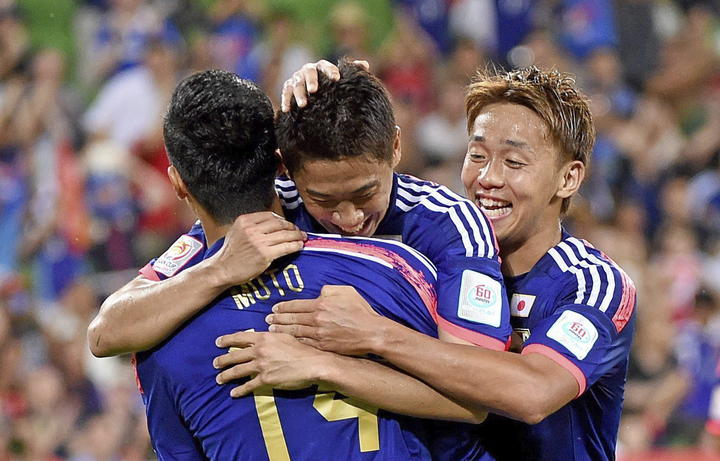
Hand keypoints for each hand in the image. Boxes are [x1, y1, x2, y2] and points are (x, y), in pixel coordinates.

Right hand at [210, 212, 305, 286]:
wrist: (223, 270)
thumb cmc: (230, 253)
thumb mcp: (236, 232)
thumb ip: (251, 226)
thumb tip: (273, 225)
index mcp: (245, 221)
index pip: (269, 215)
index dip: (281, 219)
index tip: (287, 224)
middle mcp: (252, 229)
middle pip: (279, 223)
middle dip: (291, 227)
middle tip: (298, 231)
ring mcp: (259, 242)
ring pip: (285, 234)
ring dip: (297, 235)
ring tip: (302, 238)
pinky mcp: (265, 254)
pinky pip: (286, 247)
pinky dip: (295, 245)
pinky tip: (299, 246)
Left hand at [214, 331, 329, 396]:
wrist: (312, 363)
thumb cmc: (302, 349)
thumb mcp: (285, 337)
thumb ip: (272, 337)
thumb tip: (265, 335)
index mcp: (264, 338)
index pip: (240, 337)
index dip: (227, 340)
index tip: (218, 342)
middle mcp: (259, 350)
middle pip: (235, 355)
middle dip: (223, 360)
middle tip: (215, 363)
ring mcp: (261, 365)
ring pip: (238, 370)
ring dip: (226, 375)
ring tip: (219, 379)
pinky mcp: (265, 379)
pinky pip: (248, 385)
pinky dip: (239, 390)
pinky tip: (234, 393)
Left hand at [266, 285, 383, 354]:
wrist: (371, 332)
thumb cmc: (361, 311)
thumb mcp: (347, 292)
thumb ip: (330, 290)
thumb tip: (319, 293)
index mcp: (321, 304)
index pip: (296, 305)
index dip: (283, 307)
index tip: (274, 309)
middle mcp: (317, 319)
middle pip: (292, 319)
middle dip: (277, 319)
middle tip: (267, 320)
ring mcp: (319, 334)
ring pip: (295, 332)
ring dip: (282, 331)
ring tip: (271, 331)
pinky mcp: (323, 346)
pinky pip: (304, 344)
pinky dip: (293, 342)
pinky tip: (286, 342)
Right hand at [280, 59, 369, 111]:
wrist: (313, 91)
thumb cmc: (330, 85)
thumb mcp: (341, 79)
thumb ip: (351, 71)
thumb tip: (364, 65)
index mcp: (321, 67)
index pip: (325, 66)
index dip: (331, 71)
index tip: (336, 78)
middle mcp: (308, 70)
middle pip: (309, 72)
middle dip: (311, 81)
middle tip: (314, 90)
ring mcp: (297, 78)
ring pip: (296, 84)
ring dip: (298, 94)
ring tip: (303, 105)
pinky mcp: (288, 87)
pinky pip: (285, 92)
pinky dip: (285, 100)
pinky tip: (286, 109)